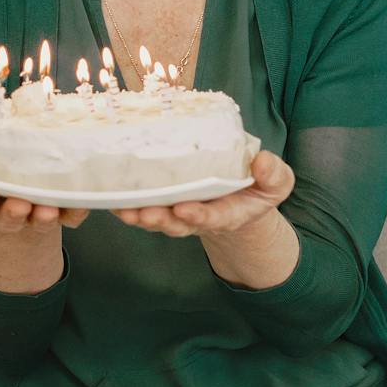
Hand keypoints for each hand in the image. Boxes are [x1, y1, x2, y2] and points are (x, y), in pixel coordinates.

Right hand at [0, 142, 87, 230]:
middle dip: (12, 213)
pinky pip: (69, 216)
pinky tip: (82, 203)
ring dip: (43, 217)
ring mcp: (33, 215)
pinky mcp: (59, 214)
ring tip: (47, 210)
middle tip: (18, 206)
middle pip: (8, 217)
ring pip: (38, 220)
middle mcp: (6, 211)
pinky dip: (75, 211)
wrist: (16, 200)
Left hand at [115, 147, 295, 239]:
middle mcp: (200, 217)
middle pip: (178, 224)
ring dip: (139, 215)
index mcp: (229, 212)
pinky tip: (111, 200)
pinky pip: (144, 208)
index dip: (198, 216)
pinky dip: (127, 206)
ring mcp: (180, 212)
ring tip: (123, 209)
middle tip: (147, 214)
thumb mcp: (275, 182)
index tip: (185, 209)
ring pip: (157, 219)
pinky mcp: (165, 204)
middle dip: (161, 220)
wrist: (241, 196)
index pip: (212, 217)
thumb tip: (263, 162)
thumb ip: (273, 175)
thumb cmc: (258, 187)